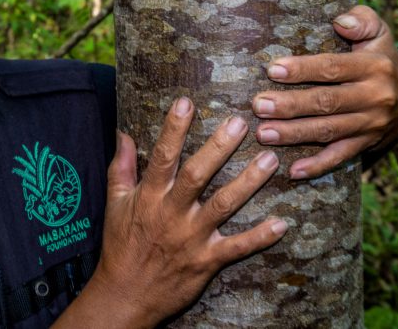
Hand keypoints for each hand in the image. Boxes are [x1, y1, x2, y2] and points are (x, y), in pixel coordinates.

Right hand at [64, 98, 285, 327]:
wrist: (125, 295)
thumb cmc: (121, 245)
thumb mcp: (115, 203)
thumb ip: (121, 166)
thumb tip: (124, 133)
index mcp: (150, 196)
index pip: (163, 156)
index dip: (174, 129)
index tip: (187, 102)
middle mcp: (172, 213)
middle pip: (197, 175)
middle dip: (219, 148)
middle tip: (241, 123)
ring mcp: (191, 238)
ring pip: (223, 206)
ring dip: (248, 183)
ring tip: (270, 160)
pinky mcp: (207, 261)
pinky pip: (238, 247)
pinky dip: (260, 237)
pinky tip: (282, 223)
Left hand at [251, 4, 397, 179]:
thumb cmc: (380, 58)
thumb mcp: (379, 32)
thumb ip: (361, 20)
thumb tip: (340, 21)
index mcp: (374, 66)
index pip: (333, 67)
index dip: (303, 70)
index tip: (273, 70)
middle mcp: (375, 97)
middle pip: (327, 102)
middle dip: (290, 105)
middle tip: (258, 105)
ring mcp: (371, 125)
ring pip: (328, 131)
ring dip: (295, 134)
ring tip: (264, 134)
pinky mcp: (366, 145)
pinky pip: (340, 157)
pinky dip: (317, 166)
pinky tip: (292, 171)